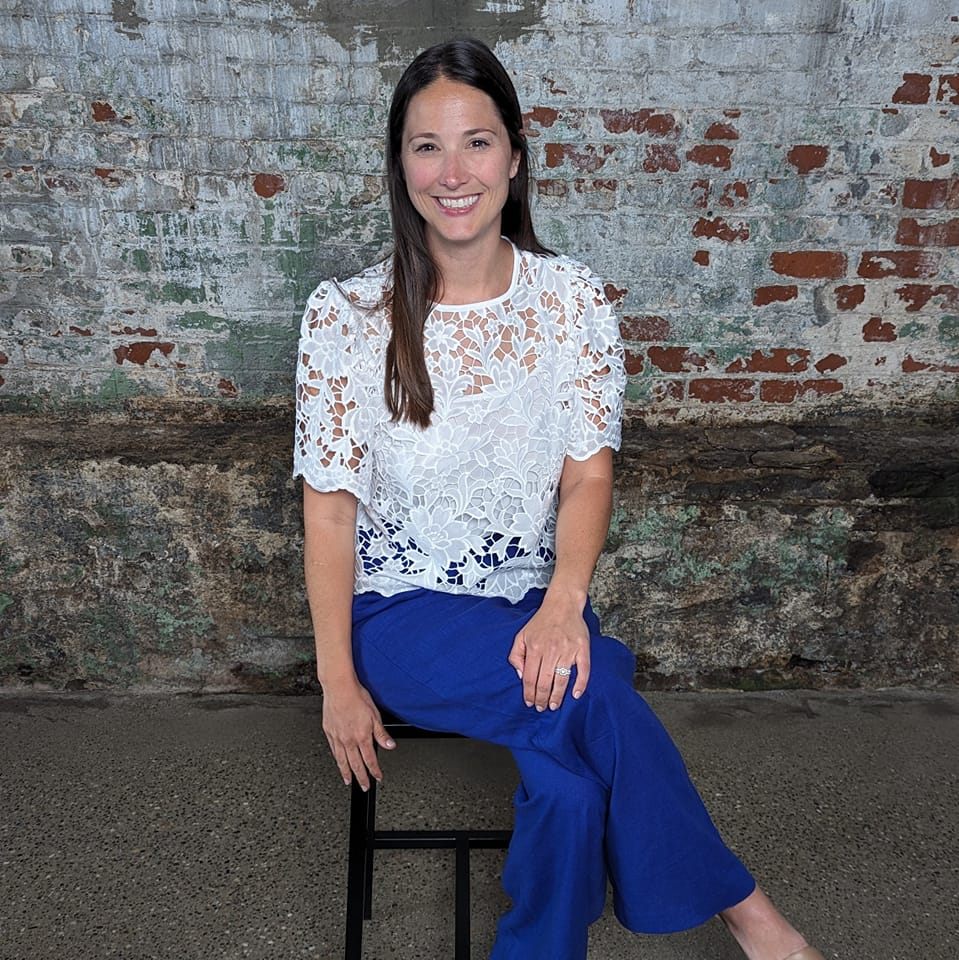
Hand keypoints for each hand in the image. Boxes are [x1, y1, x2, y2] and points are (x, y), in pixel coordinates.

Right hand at [321, 680, 395, 790]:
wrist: (339, 688)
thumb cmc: (357, 697)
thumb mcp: (375, 715)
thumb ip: (381, 734)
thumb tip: (390, 745)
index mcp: (362, 736)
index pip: (370, 760)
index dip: (374, 771)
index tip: (377, 778)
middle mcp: (348, 740)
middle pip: (355, 764)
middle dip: (361, 778)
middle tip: (364, 787)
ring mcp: (337, 737)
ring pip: (342, 760)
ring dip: (346, 773)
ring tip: (348, 781)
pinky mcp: (328, 732)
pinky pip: (333, 750)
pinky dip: (336, 759)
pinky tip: (338, 762)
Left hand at [507, 591, 590, 711]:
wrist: (562, 605)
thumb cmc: (541, 622)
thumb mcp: (521, 635)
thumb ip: (516, 655)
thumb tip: (519, 675)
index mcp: (534, 647)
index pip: (529, 677)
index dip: (529, 693)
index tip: (529, 703)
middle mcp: (550, 650)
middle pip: (544, 682)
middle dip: (541, 699)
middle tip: (542, 708)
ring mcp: (567, 650)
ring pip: (561, 679)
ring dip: (557, 696)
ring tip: (554, 705)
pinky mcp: (582, 649)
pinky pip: (583, 670)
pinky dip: (580, 684)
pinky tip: (575, 694)